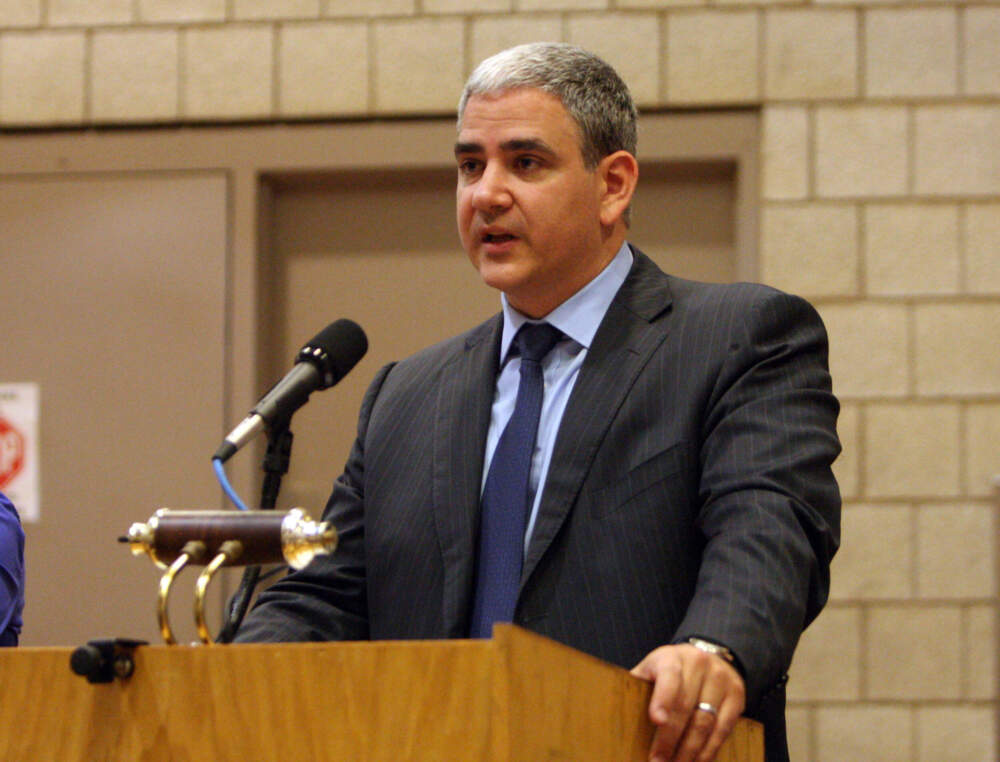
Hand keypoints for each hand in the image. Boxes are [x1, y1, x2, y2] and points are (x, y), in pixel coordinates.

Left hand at [630, 643, 745, 761]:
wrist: (710, 655)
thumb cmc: (671, 669)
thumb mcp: (652, 668)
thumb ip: (639, 685)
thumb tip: (613, 714)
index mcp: (672, 657)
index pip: (669, 677)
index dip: (663, 699)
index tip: (656, 720)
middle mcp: (699, 664)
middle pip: (685, 707)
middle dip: (670, 740)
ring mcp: (721, 680)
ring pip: (705, 722)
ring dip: (689, 751)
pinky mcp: (737, 697)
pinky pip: (722, 730)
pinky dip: (708, 751)